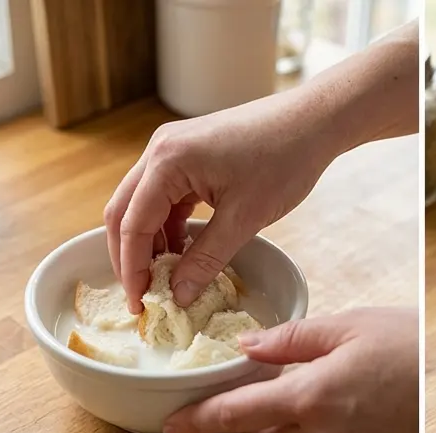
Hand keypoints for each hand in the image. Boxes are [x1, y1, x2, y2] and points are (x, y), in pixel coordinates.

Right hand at [104, 21, 418, 313]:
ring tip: (163, 283)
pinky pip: (165, 199)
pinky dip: (168, 230)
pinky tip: (181, 257)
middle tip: (142, 298)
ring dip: (149, 245)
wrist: (311, 123)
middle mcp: (159, 151)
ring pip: (142, 206)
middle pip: (124, 213)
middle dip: (129, 258)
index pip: (132, 224)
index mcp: (167, 162)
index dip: (132, 269)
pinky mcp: (189, 158)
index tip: (140, 305)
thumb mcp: (244, 219)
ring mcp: (172, 151)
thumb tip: (178, 296)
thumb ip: (206, 260)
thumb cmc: (282, 162)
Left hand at [163, 307, 418, 432]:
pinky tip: (361, 411)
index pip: (236, 414)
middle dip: (264, 413)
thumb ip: (292, 340)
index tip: (172, 427)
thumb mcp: (351, 326)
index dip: (198, 420)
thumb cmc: (413, 348)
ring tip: (337, 392)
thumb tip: (248, 348)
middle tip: (285, 384)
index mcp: (309, 396)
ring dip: (299, 426)